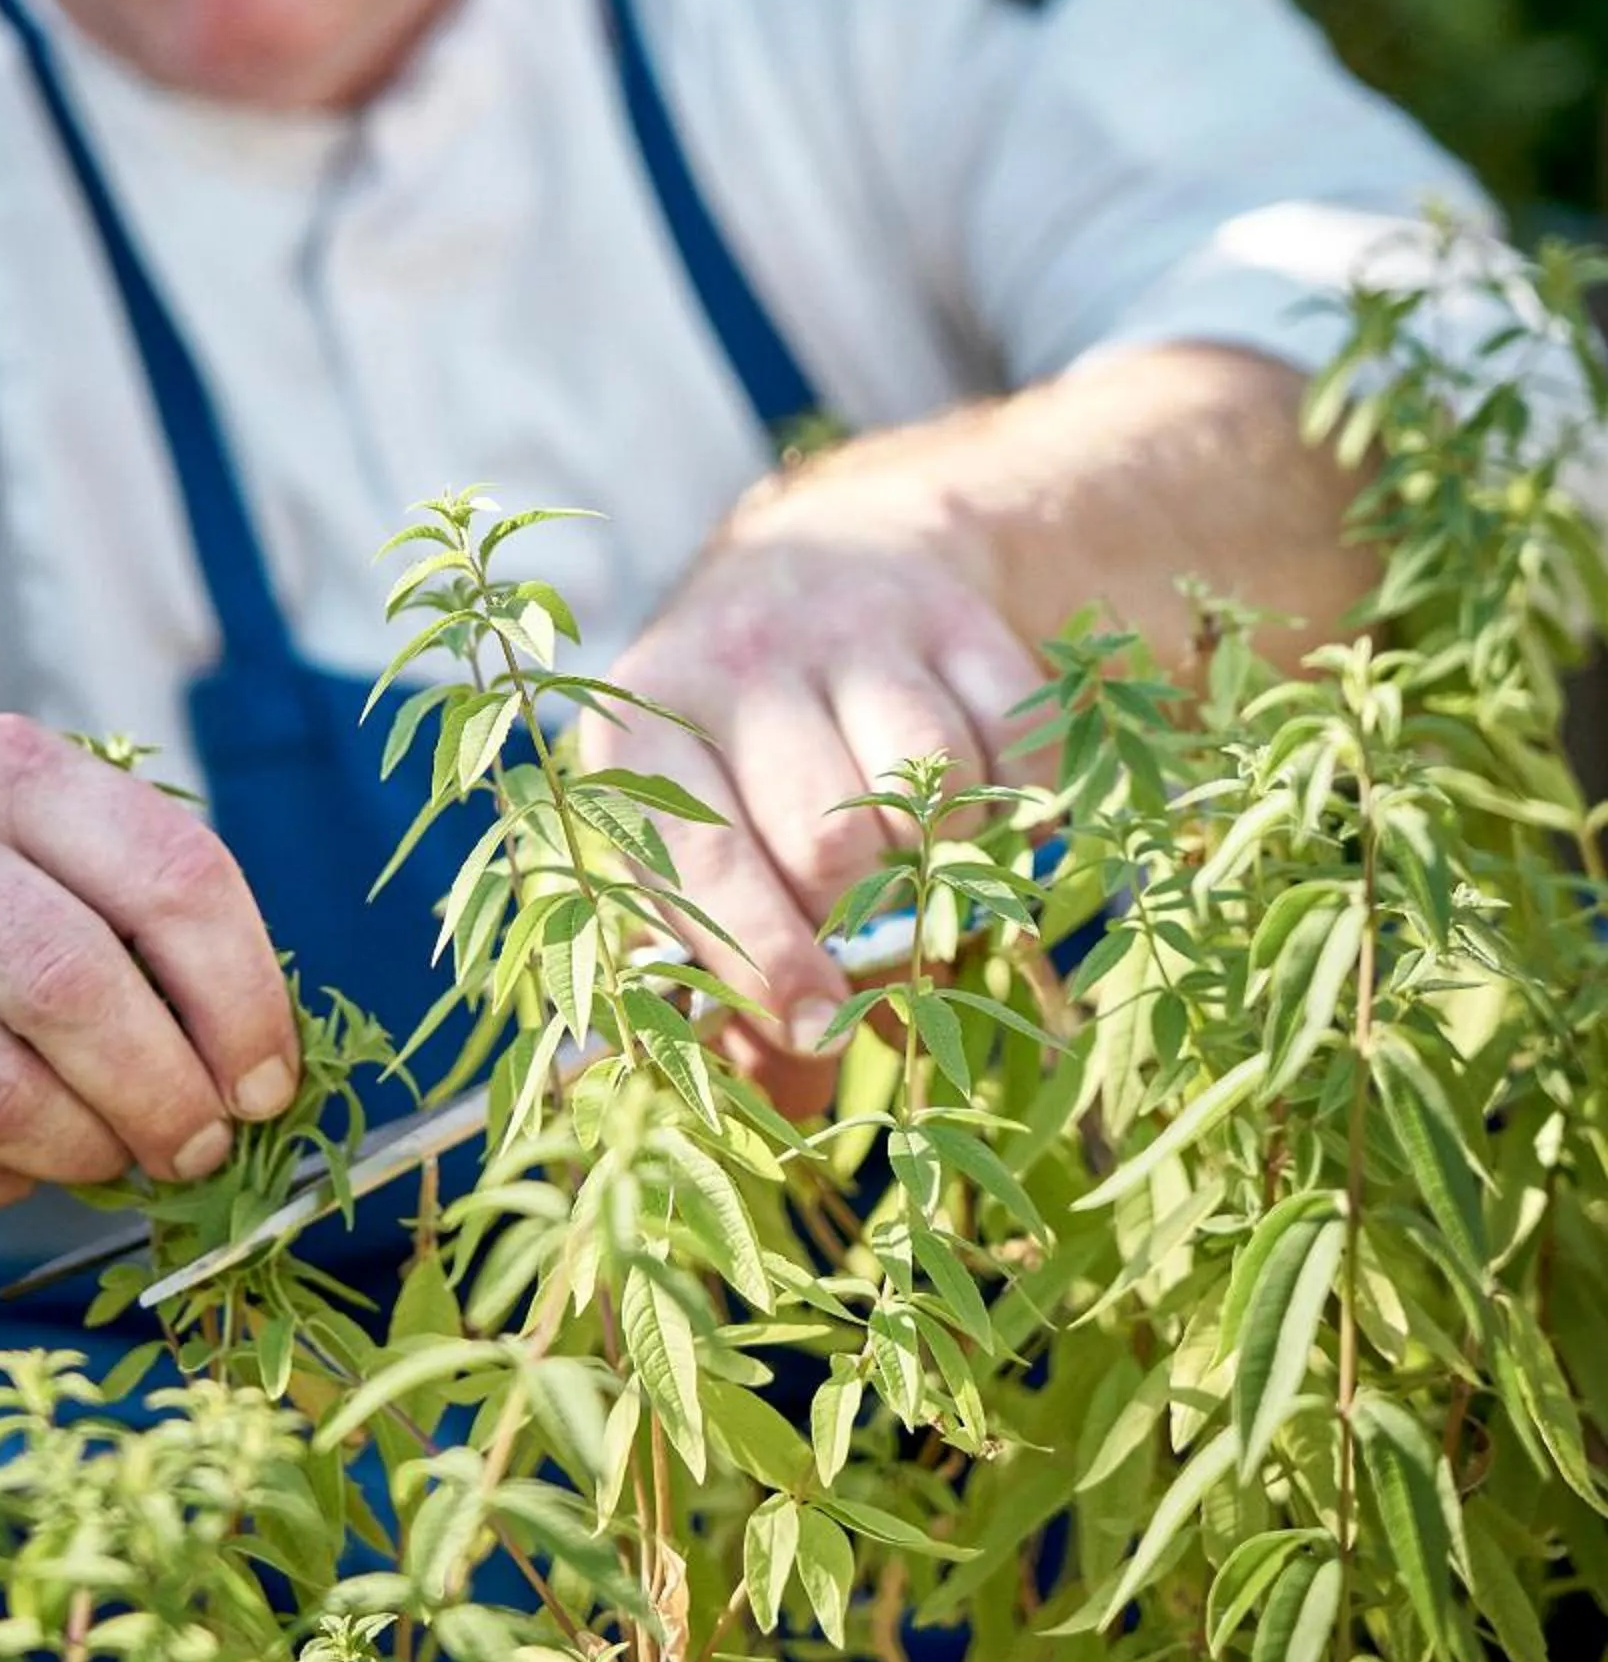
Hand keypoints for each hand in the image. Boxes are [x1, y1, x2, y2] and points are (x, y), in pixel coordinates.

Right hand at [0, 715, 298, 1207]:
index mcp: (20, 772)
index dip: (241, 997)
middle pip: (72, 985)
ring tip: (124, 1154)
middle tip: (202, 1145)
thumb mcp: (77, 846)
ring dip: (86, 1149)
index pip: (170, 877)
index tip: (269, 1083)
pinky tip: (31, 1159)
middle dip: (163, 1091)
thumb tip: (263, 1075)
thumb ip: (168, 926)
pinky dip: (2, 1179)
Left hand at [577, 442, 1041, 1111]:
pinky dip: (1018, 797)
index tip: (815, 1031)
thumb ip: (731, 968)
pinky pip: (1011, 735)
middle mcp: (736, 661)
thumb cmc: (741, 750)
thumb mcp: (700, 835)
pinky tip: (985, 805)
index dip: (764, 961)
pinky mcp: (949, 611)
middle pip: (828, 837)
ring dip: (951, 856)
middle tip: (893, 957)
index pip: (704, 864)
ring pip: (929, 782)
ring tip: (934, 871)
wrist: (821, 561)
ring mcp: (848, 623)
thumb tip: (793, 1100)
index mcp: (643, 730)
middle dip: (872, 927)